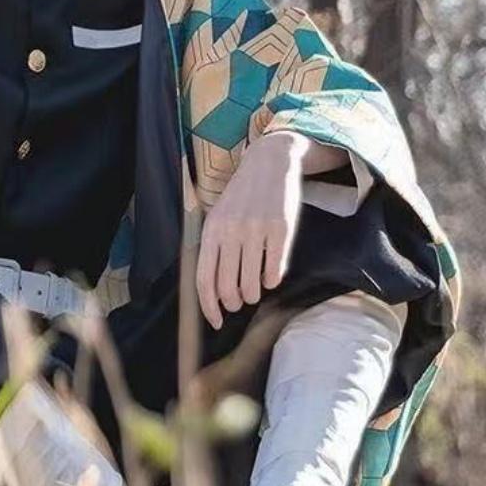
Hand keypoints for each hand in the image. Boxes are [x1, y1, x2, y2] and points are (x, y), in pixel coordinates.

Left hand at [195, 133, 305, 328]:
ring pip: (252, 282)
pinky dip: (272, 280)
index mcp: (211, 231)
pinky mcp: (281, 229)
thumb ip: (214, 249)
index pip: (204, 279)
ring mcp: (256, 230)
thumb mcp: (218, 217)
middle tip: (239, 303)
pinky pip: (275, 269)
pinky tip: (271, 278)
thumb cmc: (241, 198)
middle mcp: (231, 232)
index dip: (209, 306)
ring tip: (254, 292)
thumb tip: (214, 292)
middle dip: (233, 303)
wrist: (269, 164)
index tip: (217, 321)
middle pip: (228, 286)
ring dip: (253, 294)